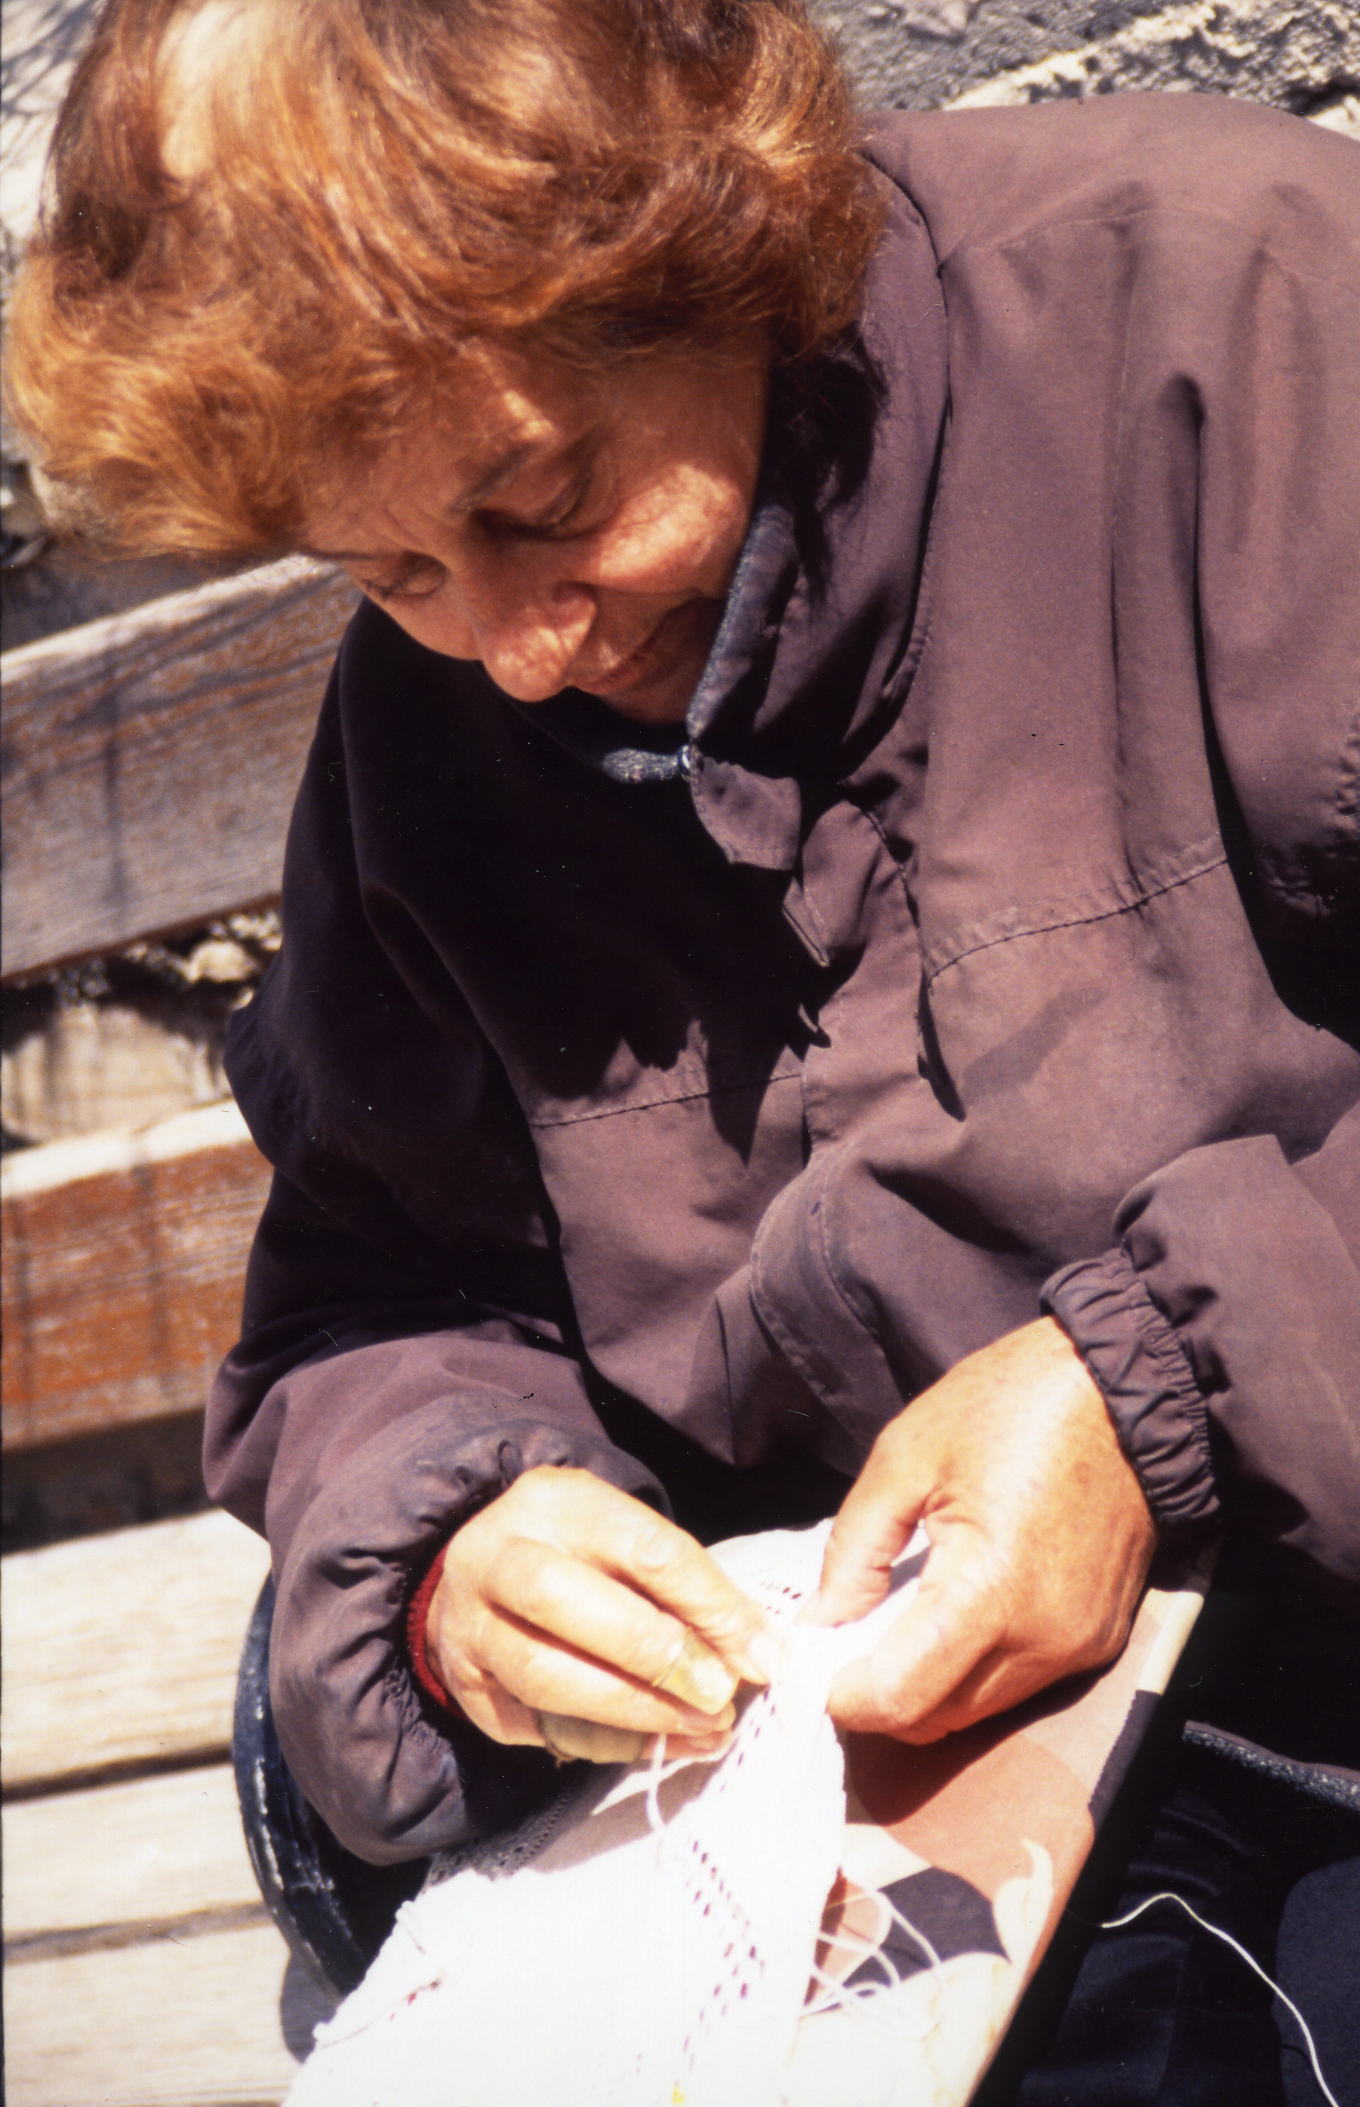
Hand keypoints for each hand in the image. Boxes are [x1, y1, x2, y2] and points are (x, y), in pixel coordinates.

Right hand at [427, 1467, 776, 1762]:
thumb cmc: (583, 1556)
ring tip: (700, 1728)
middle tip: (718, 1693)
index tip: (761, 1653)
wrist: (485, 1575)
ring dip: (632, 1711)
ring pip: (541, 1673)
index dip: (708, 1604)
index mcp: (555, 1501)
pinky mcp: (465, 1686)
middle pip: (563, 1600)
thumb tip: (761, 1654)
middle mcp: (496, 1554)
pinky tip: (659, 1746)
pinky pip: (536, 1725)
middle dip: (653, 1653)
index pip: (640, 1546)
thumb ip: (685, 1588)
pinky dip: (606, 1744)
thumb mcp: (628, 1539)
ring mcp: (469, 1623)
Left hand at [814, 1318, 1156, 1741]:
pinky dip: (974, 1670)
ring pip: (978, 1710)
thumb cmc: (1013, 1406)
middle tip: (846, 1645)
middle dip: (881, 1698)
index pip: (903, 1699)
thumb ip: (855, 1548)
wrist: (1127, 1391)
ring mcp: (1079, 1647)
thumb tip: (821, 1620)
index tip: (815, 1664)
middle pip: (938, 1719)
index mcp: (989, 1593)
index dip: (847, 1697)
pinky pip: (1020, 1685)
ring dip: (928, 1687)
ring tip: (894, 1626)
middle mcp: (1042, 1641)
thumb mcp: (907, 1456)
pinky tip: (951, 1617)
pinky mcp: (1101, 1641)